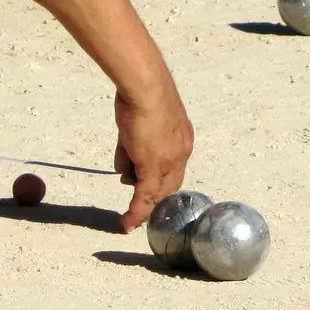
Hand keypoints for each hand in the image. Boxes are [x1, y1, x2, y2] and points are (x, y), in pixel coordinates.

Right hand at [114, 85, 192, 232]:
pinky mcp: (153, 168)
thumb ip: (133, 146)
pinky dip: (136, 213)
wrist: (145, 87)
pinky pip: (144, 198)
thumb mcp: (141, 122)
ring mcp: (168, 162)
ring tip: (126, 164)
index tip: (148, 192)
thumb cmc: (142, 95)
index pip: (173, 170)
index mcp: (182, 140)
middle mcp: (180, 153)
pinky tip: (127, 223)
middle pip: (167, 186)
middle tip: (137, 209)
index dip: (161, 184)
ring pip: (154, 191)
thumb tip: (126, 167)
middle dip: (152, 199)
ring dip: (136, 191)